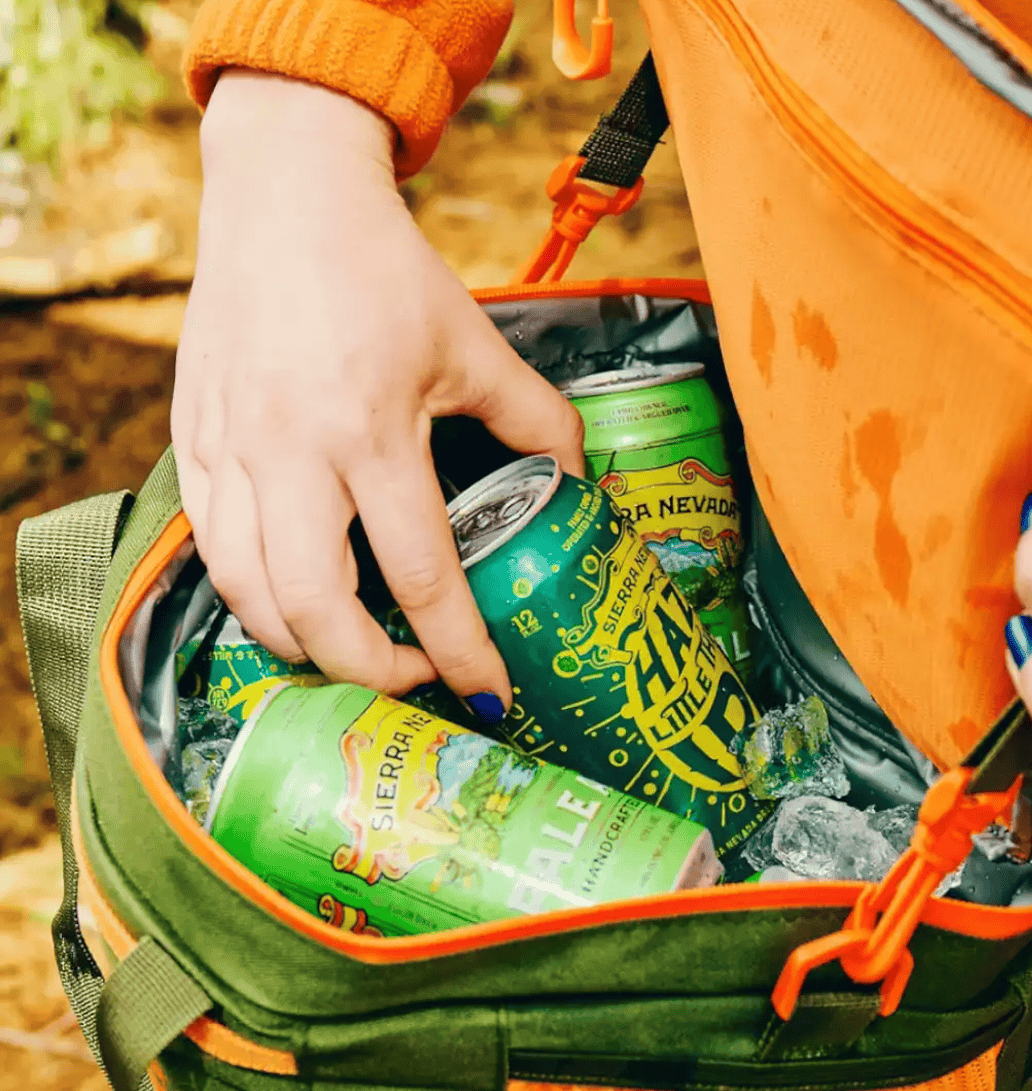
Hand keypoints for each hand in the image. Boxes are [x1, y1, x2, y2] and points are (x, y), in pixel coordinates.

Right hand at [171, 71, 583, 716]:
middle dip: (368, 672)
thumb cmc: (380, 268)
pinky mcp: (191, 443)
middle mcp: (290, 451)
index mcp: (371, 428)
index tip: (487, 693)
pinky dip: (249, 595)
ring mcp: (229, 451)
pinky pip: (208, 549)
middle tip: (411, 679)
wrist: (281, 194)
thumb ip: (534, 419)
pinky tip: (289, 601)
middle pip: (315, 609)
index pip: (420, 574)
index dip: (457, 650)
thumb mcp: (472, 342)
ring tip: (349, 651)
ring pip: (247, 594)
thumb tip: (578, 482)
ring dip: (300, 646)